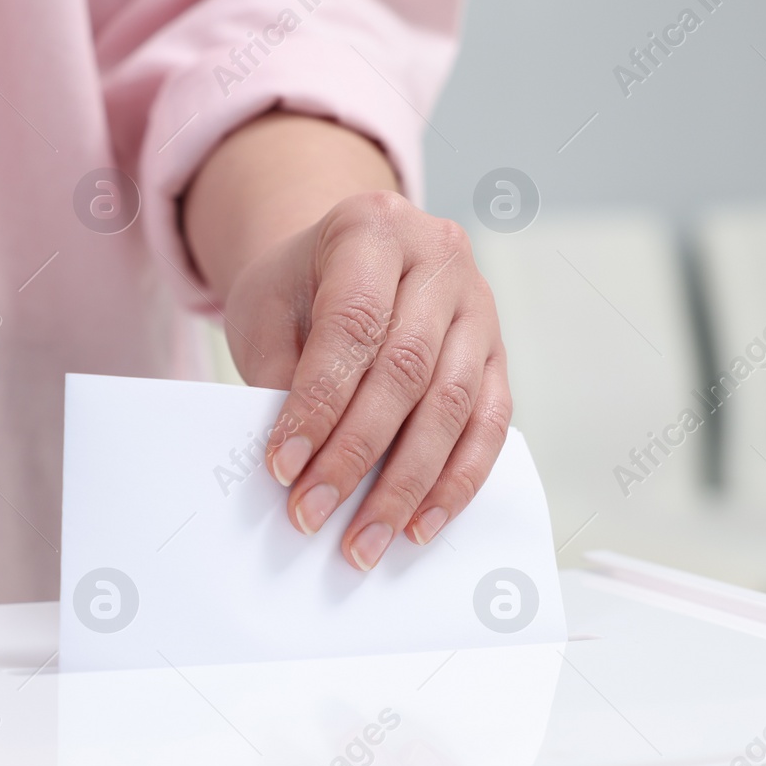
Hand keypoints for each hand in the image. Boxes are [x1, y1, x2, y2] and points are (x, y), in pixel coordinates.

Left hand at [223, 190, 511, 569]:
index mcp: (374, 226)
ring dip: (406, 483)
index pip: (354, 324)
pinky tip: (420, 524)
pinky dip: (456, 482)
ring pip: (451, 405)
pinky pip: (489, 426)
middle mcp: (440, 257)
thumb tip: (297, 461)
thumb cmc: (300, 286)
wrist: (348, 260)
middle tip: (312, 513)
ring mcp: (480, 306)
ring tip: (365, 539)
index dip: (319, 402)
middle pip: (405, 370)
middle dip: (355, 454)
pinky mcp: (497, 355)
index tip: (283, 466)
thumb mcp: (267, 307)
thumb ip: (280, 372)